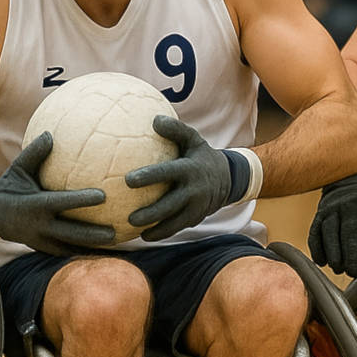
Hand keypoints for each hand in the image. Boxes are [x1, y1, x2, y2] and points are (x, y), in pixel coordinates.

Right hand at [0, 132, 115, 254]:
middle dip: (93, 234)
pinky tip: (105, 249)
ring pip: (72, 247)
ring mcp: (42, 241)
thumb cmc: (10, 187)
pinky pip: (68, 252)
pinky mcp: (44, 249)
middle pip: (71, 233)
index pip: (61, 203)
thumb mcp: (18, 169)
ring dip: (93, 247)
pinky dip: (85, 251)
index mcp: (35, 205)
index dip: (81, 200)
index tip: (103, 196)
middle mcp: (40, 226)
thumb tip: (49, 134)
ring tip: (118, 243)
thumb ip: (34, 153)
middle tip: (116, 232)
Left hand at [126, 116, 249, 241]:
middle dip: (150, 213)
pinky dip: (160, 233)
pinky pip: (176, 228)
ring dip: (154, 229)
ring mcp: (196, 208)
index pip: (168, 173)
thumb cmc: (201, 156)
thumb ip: (176, 130)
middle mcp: (194, 191)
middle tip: (129, 217)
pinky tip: (143, 236)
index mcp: (190, 169)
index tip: (128, 180)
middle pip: (170, 205)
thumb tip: (154, 120)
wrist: (228, 179)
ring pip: (173, 222)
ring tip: (133, 231)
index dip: (149, 176)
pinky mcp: (195, 219)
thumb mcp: (194, 139)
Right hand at [308, 166, 356, 276]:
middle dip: (349, 256)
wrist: (349, 177)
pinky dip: (316, 247)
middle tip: (353, 273)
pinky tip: (321, 262)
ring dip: (333, 254)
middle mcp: (348, 203)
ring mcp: (331, 208)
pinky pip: (315, 231)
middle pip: (348, 234)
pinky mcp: (319, 213)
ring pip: (329, 233)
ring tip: (338, 269)